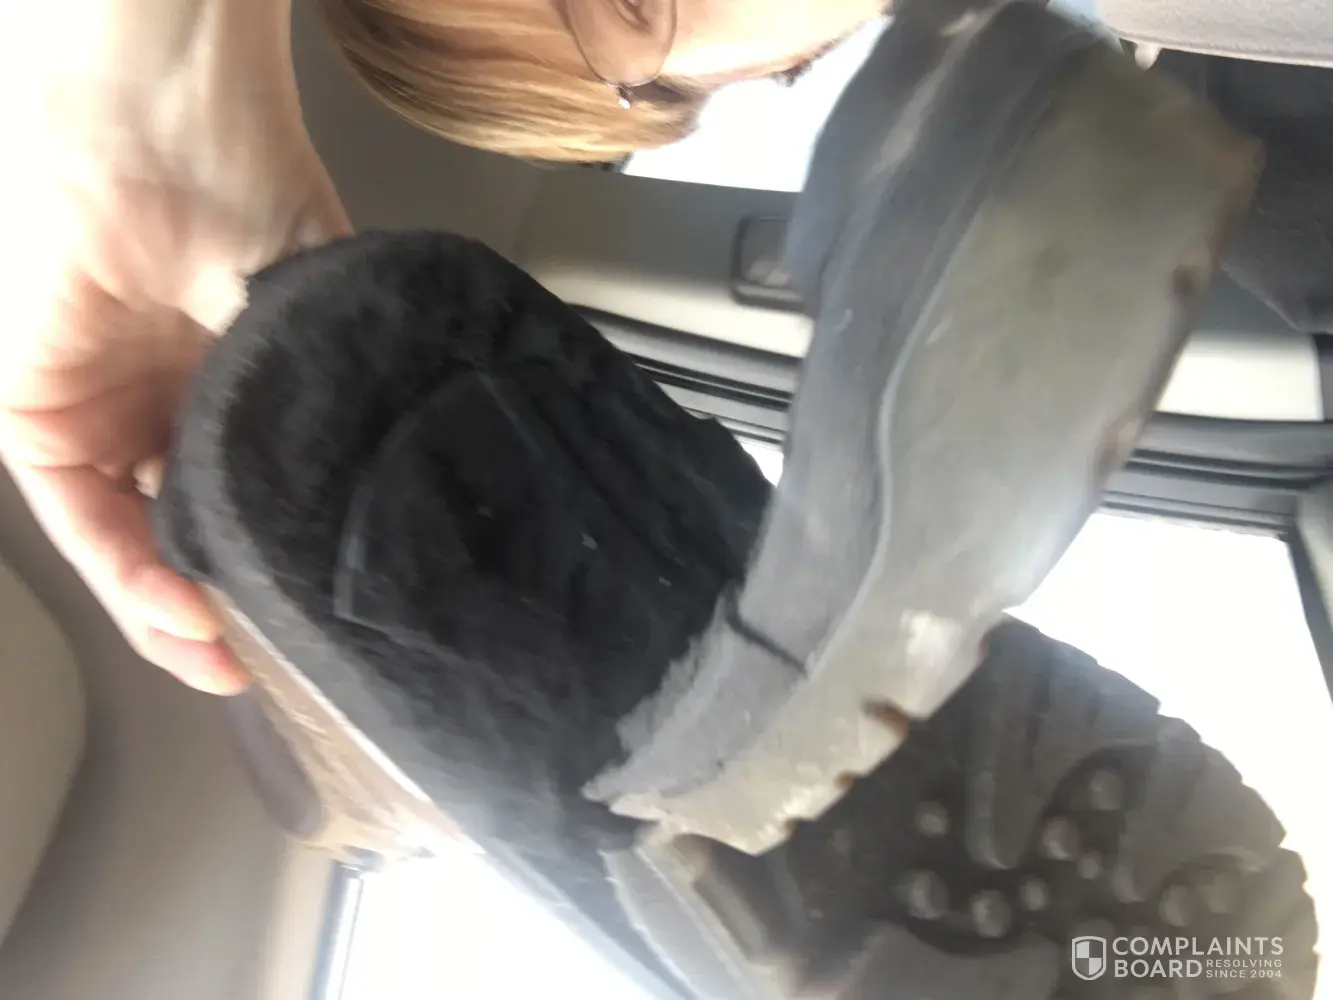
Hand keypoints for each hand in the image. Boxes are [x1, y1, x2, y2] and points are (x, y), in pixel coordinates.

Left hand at [1, 0, 349, 693]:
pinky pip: (79, 515)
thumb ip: (325, 405)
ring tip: (220, 657)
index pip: (252, 496)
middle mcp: (169, 409)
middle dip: (224, 607)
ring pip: (132, 540)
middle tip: (268, 664)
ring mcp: (104, 413)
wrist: (161, 120)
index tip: (321, 622)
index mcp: (234, 386)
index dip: (278, 566)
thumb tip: (380, 496)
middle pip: (191, 532)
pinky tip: (179, 610)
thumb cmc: (243, 184)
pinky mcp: (37, 411)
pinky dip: (125, 571)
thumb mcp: (307, 323)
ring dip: (169, 610)